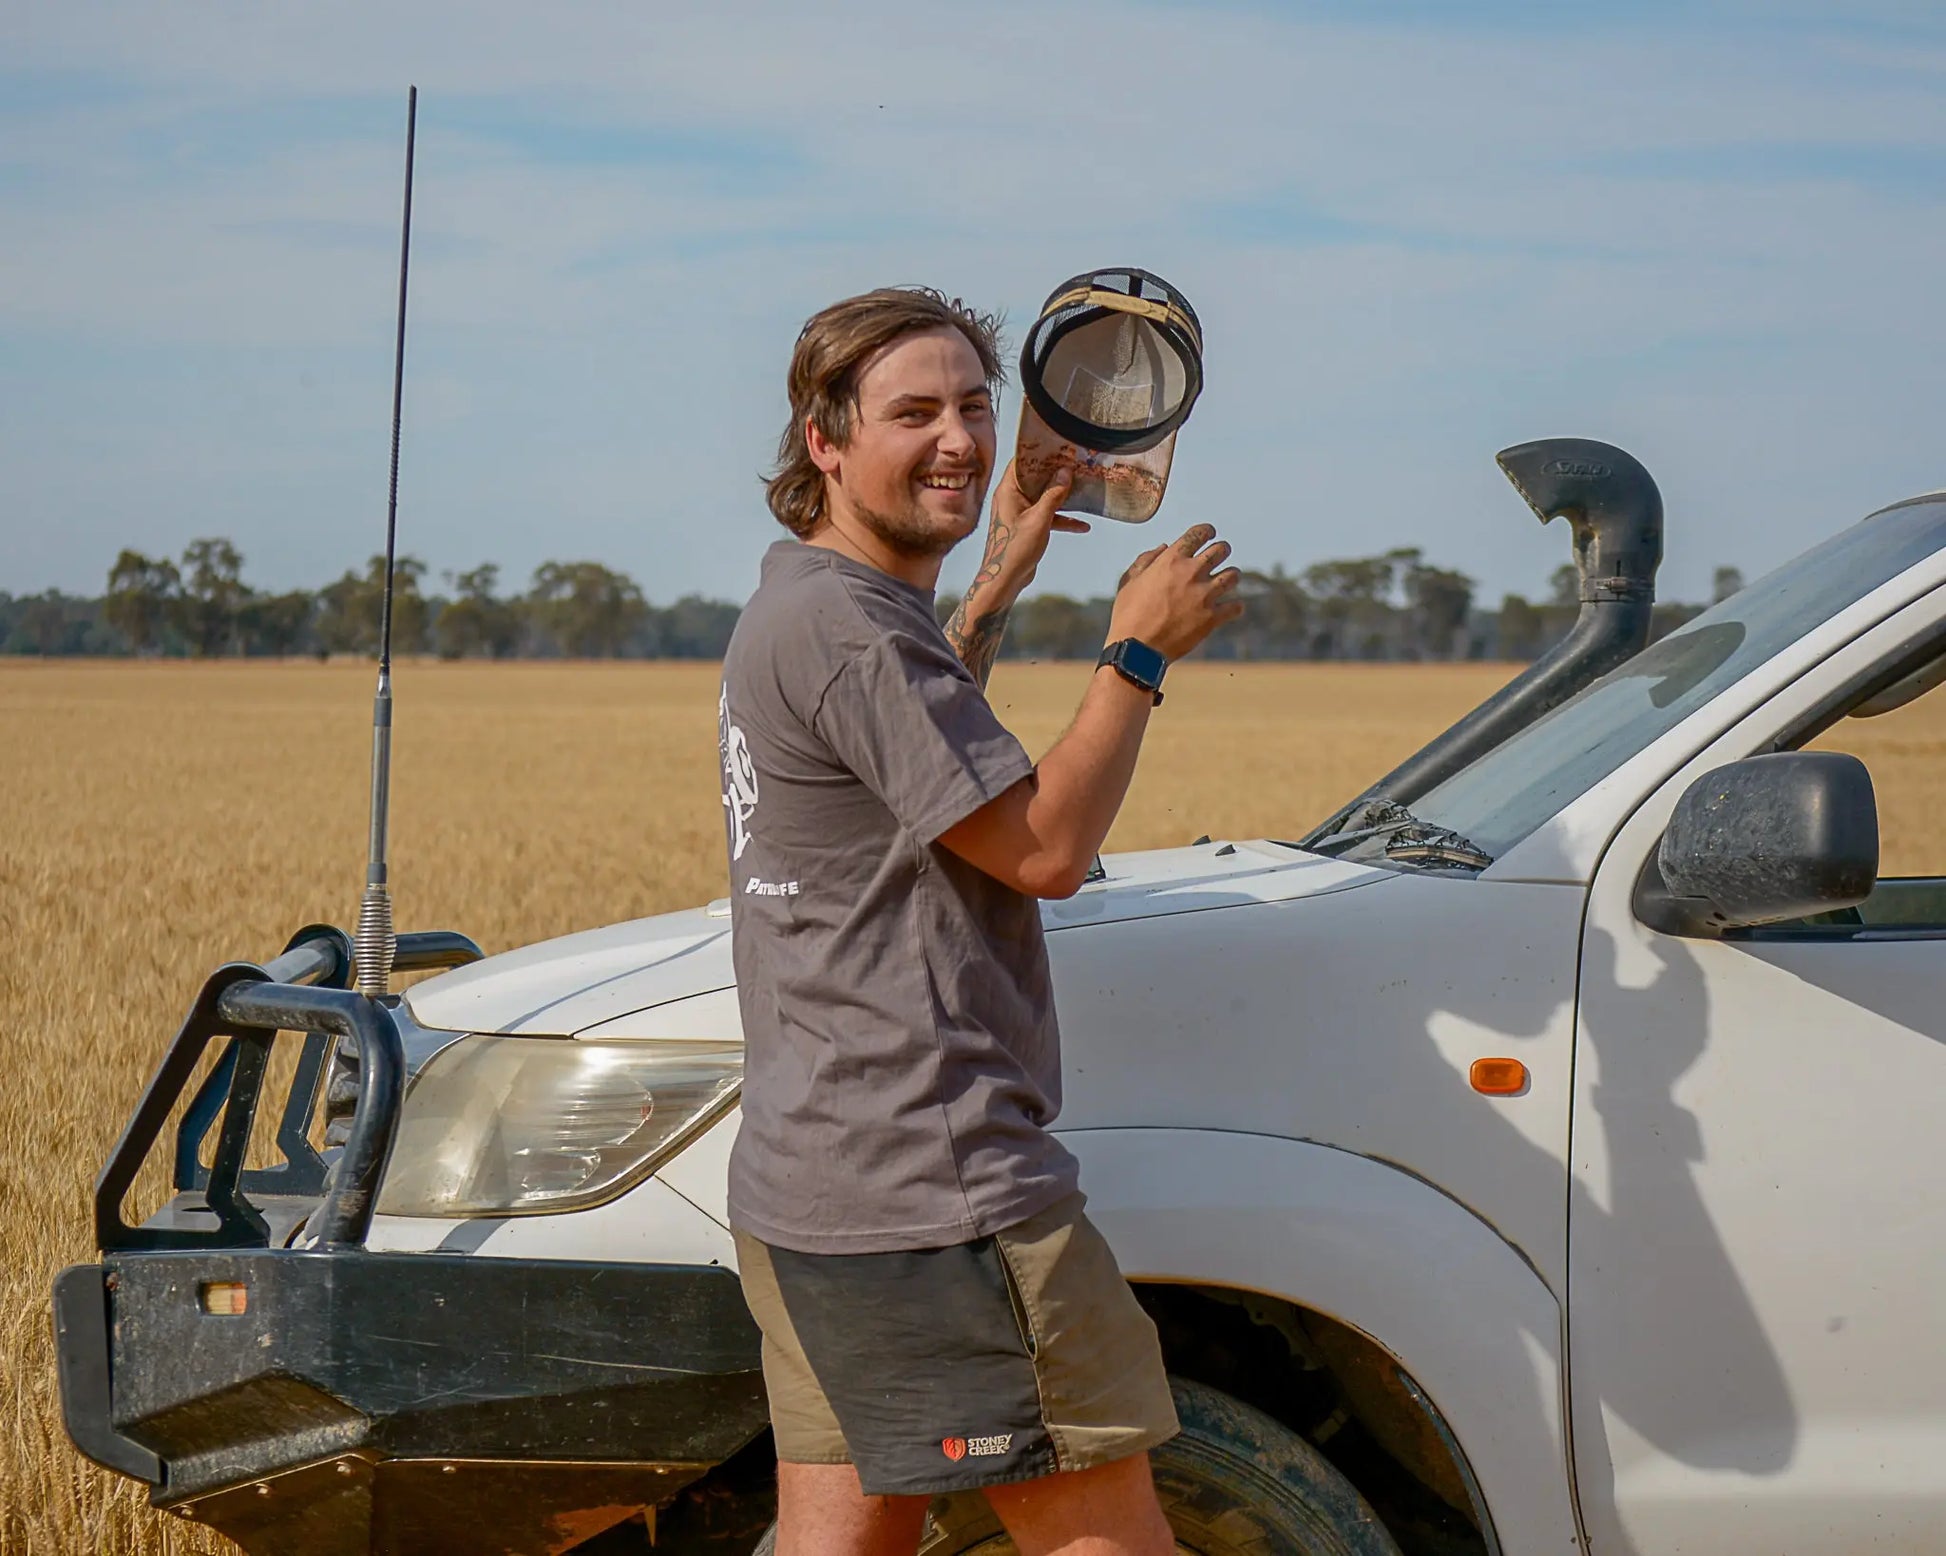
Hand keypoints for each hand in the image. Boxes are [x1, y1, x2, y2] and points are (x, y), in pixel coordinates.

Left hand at [978, 458, 1088, 594]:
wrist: (1004, 579)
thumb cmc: (1015, 548)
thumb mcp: (1039, 519)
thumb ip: (1053, 495)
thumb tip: (1065, 472)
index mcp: (1008, 490)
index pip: (1022, 462)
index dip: (1039, 452)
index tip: (1058, 446)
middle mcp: (1012, 498)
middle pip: (1036, 478)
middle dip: (1056, 472)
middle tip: (1076, 463)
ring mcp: (1019, 512)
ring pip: (1044, 497)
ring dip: (1062, 496)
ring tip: (1082, 488)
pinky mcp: (1027, 526)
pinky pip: (1047, 516)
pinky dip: (1062, 518)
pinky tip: (1082, 525)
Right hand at [1107, 523, 1243, 661]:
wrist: (1137, 649)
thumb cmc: (1128, 615)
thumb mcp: (1129, 582)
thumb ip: (1146, 560)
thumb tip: (1163, 547)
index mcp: (1171, 560)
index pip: (1199, 534)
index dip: (1207, 531)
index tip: (1209, 534)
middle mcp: (1191, 573)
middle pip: (1222, 550)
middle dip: (1222, 551)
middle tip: (1220, 556)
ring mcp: (1204, 595)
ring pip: (1233, 575)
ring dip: (1230, 576)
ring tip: (1226, 581)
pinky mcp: (1212, 618)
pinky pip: (1236, 607)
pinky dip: (1234, 607)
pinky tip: (1228, 608)